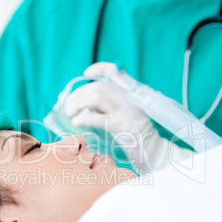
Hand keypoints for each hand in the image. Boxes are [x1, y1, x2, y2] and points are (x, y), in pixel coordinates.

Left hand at [64, 62, 192, 172]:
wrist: (152, 152)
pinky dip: (83, 118)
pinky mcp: (121, 126)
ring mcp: (126, 111)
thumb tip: (82, 103)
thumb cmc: (135, 135)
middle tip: (69, 106)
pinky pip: (97, 118)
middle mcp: (129, 98)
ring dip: (78, 104)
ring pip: (96, 98)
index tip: (86, 73)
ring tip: (70, 113)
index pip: (115, 72)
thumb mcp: (125, 114)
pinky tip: (76, 122)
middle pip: (98, 87)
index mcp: (131, 93)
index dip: (99, 69)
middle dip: (79, 95)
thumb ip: (109, 106)